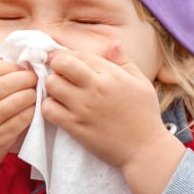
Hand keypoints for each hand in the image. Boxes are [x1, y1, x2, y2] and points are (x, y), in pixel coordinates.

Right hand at [0, 60, 37, 177]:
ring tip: (34, 94)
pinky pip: (22, 119)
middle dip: (26, 78)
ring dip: (31, 95)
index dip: (9, 66)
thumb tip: (16, 67)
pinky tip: (32, 109)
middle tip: (35, 78)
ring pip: (18, 100)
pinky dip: (31, 112)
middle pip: (6, 82)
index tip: (20, 68)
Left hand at [42, 43, 184, 193]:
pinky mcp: (75, 127)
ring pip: (51, 85)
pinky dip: (49, 106)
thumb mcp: (141, 82)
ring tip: (59, 91)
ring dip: (52, 86)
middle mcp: (94, 88)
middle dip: (56, 66)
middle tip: (59, 74)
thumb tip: (113, 44)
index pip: (78, 55)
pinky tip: (58, 108)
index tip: (65, 61)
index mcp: (110, 75)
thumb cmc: (145, 114)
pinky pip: (49, 110)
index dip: (68, 56)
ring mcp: (83, 108)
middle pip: (60, 65)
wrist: (144, 150)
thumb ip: (124, 61)